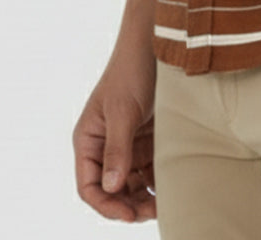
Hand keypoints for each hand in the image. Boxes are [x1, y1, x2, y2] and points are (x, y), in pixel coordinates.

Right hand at [73, 48, 157, 222]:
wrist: (155, 43)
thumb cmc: (131, 70)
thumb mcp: (123, 110)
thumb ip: (117, 149)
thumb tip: (111, 187)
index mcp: (88, 140)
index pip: (88, 186)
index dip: (106, 205)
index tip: (129, 216)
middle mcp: (104, 145)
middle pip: (111, 190)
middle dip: (129, 205)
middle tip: (153, 212)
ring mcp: (126, 143)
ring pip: (131, 183)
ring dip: (144, 197)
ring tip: (164, 204)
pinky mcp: (147, 138)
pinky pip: (149, 168)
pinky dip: (157, 181)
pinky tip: (172, 187)